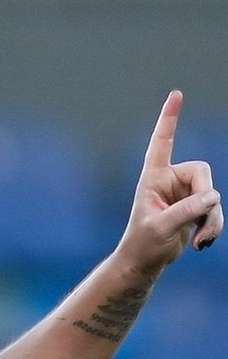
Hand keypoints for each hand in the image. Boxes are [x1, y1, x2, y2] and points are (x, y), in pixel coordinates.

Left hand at [118, 89, 222, 274]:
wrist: (145, 263)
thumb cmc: (143, 244)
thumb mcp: (162, 228)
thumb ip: (187, 211)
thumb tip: (213, 197)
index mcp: (153, 178)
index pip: (162, 143)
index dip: (169, 119)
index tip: (175, 95)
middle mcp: (170, 181)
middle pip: (203, 175)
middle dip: (205, 201)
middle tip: (198, 225)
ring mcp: (184, 194)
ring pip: (212, 195)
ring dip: (212, 220)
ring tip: (200, 242)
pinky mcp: (195, 207)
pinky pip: (215, 210)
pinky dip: (214, 227)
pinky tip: (203, 243)